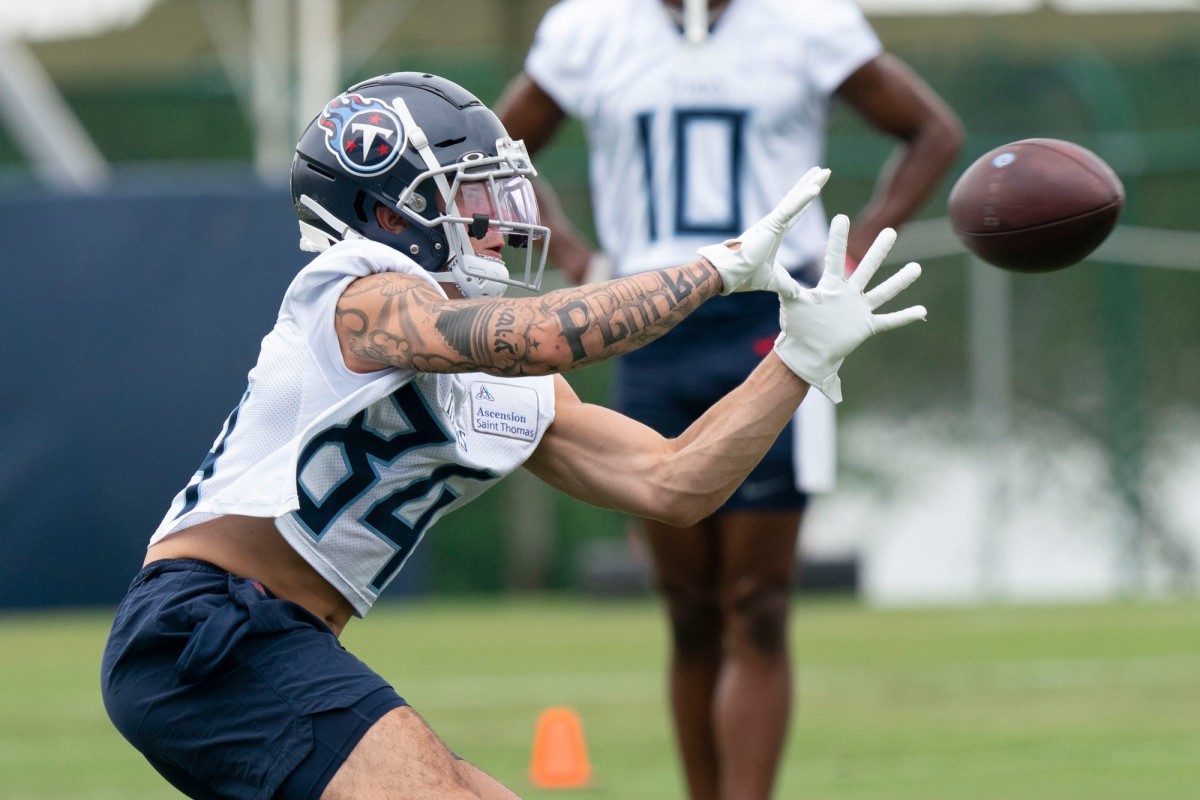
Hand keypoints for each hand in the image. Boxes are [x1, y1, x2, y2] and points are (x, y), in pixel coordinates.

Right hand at [697, 167, 830, 296]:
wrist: (728, 276)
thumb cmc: (744, 276)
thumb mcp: (774, 280)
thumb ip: (787, 285)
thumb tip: (798, 296)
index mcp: (773, 233)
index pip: (794, 214)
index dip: (805, 201)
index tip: (814, 188)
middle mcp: (772, 224)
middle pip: (797, 200)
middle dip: (810, 184)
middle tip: (822, 171)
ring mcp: (771, 223)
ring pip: (795, 199)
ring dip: (810, 184)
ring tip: (822, 171)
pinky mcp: (770, 225)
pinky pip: (790, 209)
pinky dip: (802, 199)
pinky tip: (815, 188)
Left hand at [774, 214, 925, 402]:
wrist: (806, 352)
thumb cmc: (797, 328)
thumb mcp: (792, 304)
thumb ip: (787, 288)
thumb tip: (773, 275)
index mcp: (830, 287)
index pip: (836, 258)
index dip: (838, 239)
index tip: (842, 216)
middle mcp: (848, 294)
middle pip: (866, 268)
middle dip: (878, 251)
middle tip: (890, 231)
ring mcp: (859, 309)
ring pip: (883, 292)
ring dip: (900, 281)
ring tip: (917, 267)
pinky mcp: (866, 326)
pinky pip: (889, 320)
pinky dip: (905, 317)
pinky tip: (922, 310)